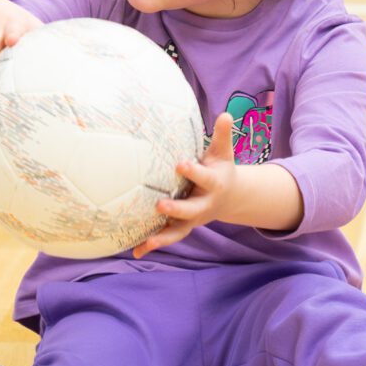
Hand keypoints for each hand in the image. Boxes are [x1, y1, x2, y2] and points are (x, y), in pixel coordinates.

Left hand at [133, 113, 236, 258]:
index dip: (193, 172)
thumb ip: (223, 135)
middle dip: (177, 209)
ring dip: (163, 237)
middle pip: (191, 210)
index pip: (204, 178)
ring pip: (179, 231)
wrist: (229, 197)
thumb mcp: (223, 153)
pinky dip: (152, 245)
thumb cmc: (220, 169)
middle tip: (160, 205)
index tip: (180, 163)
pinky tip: (135, 251)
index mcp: (214, 184)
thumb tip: (227, 114)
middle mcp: (204, 205)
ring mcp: (193, 219)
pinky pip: (168, 238)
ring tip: (147, 241)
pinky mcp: (182, 228)